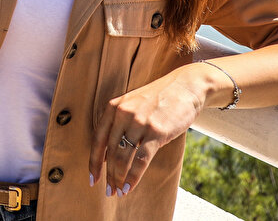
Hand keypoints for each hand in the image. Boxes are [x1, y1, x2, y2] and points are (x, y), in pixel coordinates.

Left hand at [89, 67, 205, 197]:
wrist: (185, 86)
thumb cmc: (158, 99)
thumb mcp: (133, 105)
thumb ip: (119, 124)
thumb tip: (107, 156)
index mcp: (114, 107)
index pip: (98, 140)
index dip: (93, 162)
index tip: (92, 179)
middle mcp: (123, 113)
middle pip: (110, 151)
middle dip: (108, 175)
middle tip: (108, 191)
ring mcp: (139, 122)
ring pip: (123, 157)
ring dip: (119, 178)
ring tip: (118, 191)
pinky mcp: (156, 131)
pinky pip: (140, 159)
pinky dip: (133, 176)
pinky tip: (129, 186)